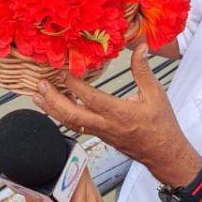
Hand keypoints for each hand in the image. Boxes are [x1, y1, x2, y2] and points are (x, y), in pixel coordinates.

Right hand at [24, 168, 104, 201]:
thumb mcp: (36, 199)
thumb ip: (38, 180)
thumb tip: (38, 163)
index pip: (79, 171)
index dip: (72, 160)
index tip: (67, 156)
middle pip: (84, 174)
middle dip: (74, 168)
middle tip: (64, 165)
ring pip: (89, 180)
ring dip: (79, 177)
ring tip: (67, 179)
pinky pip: (93, 188)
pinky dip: (85, 186)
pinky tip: (74, 191)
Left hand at [32, 45, 201, 187]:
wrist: (163, 154)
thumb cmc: (162, 124)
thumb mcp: (156, 94)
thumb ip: (143, 70)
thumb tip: (140, 47)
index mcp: (120, 113)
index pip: (91, 98)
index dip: (75, 85)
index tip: (64, 71)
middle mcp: (106, 125)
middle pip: (72, 116)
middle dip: (53, 101)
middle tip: (40, 85)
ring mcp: (100, 132)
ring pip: (71, 123)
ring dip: (52, 109)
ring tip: (38, 96)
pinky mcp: (99, 135)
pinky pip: (77, 126)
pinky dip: (63, 115)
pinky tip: (55, 106)